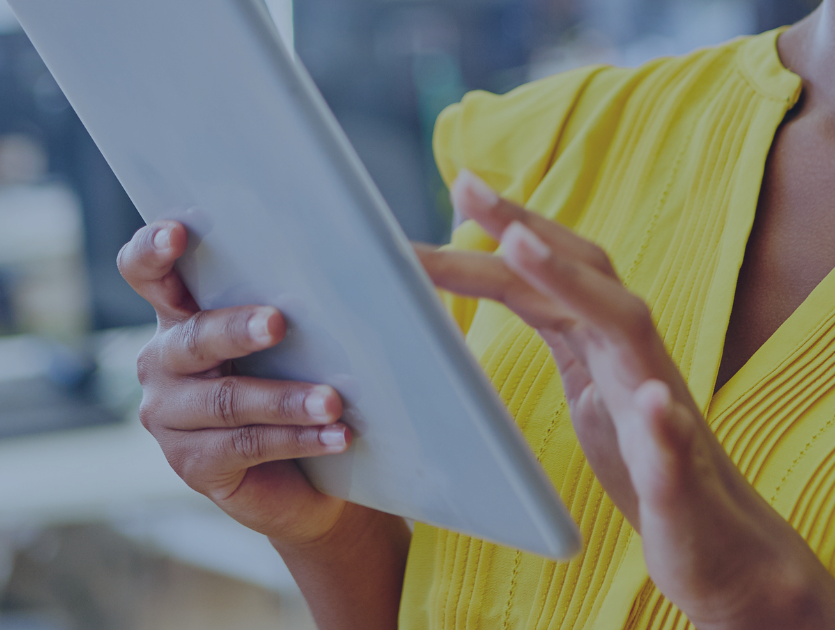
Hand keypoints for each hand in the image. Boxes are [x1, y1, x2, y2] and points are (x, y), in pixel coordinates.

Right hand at [118, 220, 353, 545]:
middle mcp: (164, 362)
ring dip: (285, 399)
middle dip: (237, 329)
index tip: (177, 232)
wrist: (302, 471)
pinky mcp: (192, 464)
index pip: (146, 275)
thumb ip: (301, 301)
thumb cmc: (296, 381)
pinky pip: (245, 446)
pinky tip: (335, 436)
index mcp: (181, 317)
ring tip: (332, 402)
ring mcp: (171, 417)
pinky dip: (297, 439)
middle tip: (278, 323)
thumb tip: (366, 260)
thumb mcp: (292, 339)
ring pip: (226, 401)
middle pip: (193, 338)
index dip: (152, 252)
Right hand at [417, 170, 834, 628]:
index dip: (557, 274)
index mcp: (650, 377)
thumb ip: (668, 456)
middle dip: (520, 224)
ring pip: (558, 277)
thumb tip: (653, 402)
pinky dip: (515, 276)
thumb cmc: (699, 529)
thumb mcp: (681, 505)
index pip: (602, 307)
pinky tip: (484, 264)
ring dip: (512, 238)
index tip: (511, 240)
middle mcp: (630, 349)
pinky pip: (549, 304)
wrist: (719, 544)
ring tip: (467, 203)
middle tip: (464, 185)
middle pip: (574, 268)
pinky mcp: (593, 365)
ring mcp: (610, 352)